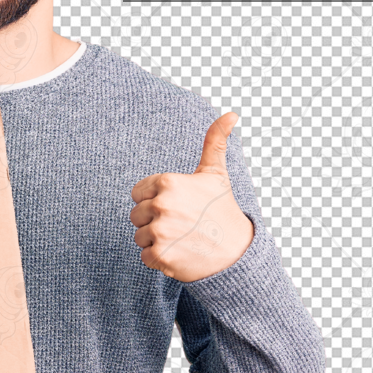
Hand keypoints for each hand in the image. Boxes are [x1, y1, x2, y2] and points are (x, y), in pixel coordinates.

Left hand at [129, 112, 254, 282]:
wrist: (236, 252)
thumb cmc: (223, 210)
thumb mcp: (216, 174)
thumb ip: (214, 142)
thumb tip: (231, 114)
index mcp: (168, 182)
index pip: (138, 193)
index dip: (155, 201)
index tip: (177, 206)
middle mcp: (161, 205)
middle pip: (136, 215)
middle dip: (155, 221)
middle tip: (182, 224)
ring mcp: (160, 232)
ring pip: (139, 236)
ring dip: (156, 240)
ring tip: (182, 239)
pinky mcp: (160, 255)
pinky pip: (144, 256)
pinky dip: (159, 258)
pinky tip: (180, 253)